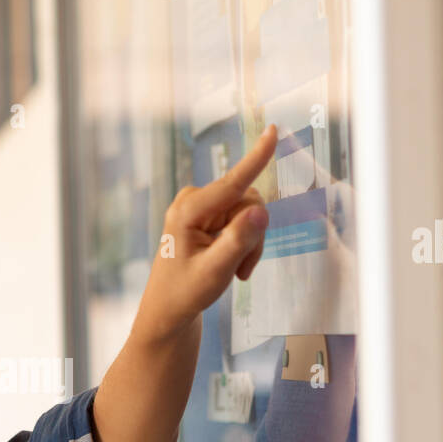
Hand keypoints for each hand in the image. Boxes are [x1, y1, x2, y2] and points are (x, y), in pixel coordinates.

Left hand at [134, 124, 277, 342]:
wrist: (169, 311)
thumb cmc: (186, 293)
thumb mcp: (215, 271)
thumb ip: (239, 241)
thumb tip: (261, 211)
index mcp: (188, 211)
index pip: (231, 182)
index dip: (256, 158)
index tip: (273, 131)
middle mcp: (193, 201)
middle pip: (247, 201)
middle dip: (253, 234)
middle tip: (241, 267)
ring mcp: (201, 208)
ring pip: (249, 212)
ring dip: (250, 243)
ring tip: (235, 270)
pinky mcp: (208, 216)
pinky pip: (242, 220)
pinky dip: (244, 245)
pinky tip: (233, 266)